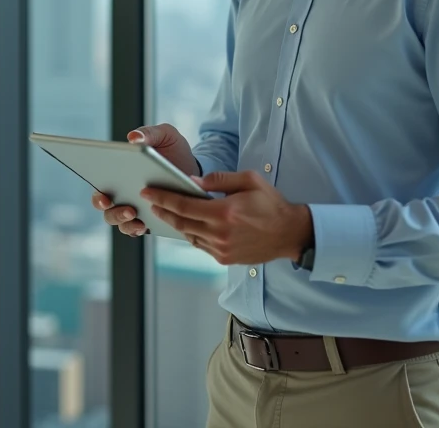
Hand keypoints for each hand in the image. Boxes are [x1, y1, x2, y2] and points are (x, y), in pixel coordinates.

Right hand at [90, 123, 200, 236]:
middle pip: (105, 208)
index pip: (100, 186)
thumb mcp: (165, 136)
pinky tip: (145, 225)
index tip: (104, 196)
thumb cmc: (173, 150)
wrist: (194, 169)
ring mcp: (134, 209)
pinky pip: (137, 230)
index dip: (98, 195)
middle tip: (120, 205)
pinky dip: (137, 229)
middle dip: (110, 210)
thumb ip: (149, 133)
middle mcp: (122, 194)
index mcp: (118, 173)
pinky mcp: (149, 220)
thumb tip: (133, 139)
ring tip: (134, 214)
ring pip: (120, 222)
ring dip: (123, 221)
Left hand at [141, 170, 312, 265]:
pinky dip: (192, 234)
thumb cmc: (270, 203)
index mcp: (225, 212)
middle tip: (151, 201)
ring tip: (166, 212)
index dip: (163, 198)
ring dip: (176, 224)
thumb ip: (219, 180)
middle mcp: (220, 233)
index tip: (148, 192)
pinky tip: (189, 225)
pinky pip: (201, 245)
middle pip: (181, 223)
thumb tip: (192, 182)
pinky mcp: (225, 259)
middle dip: (163, 211)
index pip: (184, 205)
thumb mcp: (249, 180)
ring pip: (189, 236)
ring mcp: (222, 249)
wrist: (290, 233)